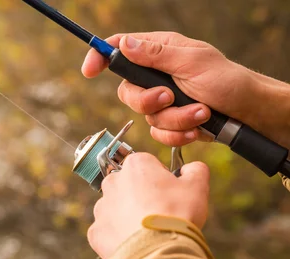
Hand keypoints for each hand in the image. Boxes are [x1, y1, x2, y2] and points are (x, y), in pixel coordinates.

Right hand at [81, 32, 289, 148]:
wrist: (248, 114)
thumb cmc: (227, 81)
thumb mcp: (193, 62)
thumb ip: (156, 54)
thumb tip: (124, 44)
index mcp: (160, 52)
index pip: (120, 48)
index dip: (101, 57)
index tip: (89, 70)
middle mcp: (156, 76)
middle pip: (127, 91)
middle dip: (148, 101)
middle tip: (169, 97)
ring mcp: (162, 101)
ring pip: (146, 117)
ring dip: (175, 119)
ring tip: (200, 112)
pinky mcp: (169, 123)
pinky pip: (158, 134)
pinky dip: (178, 134)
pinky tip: (197, 128)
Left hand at [88, 153, 209, 258]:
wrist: (158, 252)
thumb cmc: (176, 215)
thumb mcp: (197, 186)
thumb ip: (195, 170)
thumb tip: (190, 169)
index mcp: (135, 165)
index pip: (148, 164)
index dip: (161, 178)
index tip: (170, 193)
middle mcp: (112, 182)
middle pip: (128, 185)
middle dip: (141, 195)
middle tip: (159, 213)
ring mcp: (101, 207)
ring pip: (116, 208)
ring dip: (127, 216)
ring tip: (148, 231)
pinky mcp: (96, 231)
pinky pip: (108, 231)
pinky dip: (119, 236)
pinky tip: (135, 243)